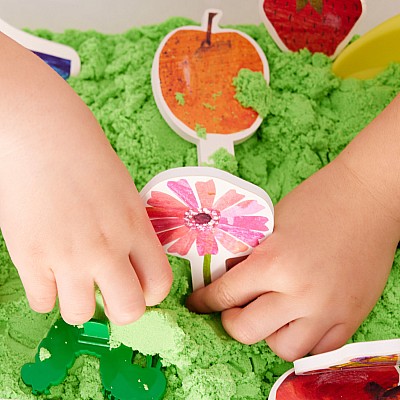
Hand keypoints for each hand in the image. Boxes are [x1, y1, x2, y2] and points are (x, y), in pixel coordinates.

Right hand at [0, 33, 171, 324]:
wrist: (42, 134)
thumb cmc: (86, 156)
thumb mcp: (124, 192)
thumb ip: (131, 230)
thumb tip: (129, 260)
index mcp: (135, 228)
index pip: (160, 284)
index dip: (151, 293)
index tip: (139, 287)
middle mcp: (107, 248)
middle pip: (129, 311)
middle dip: (122, 309)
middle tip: (109, 293)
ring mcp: (67, 256)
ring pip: (81, 314)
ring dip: (79, 301)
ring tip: (72, 278)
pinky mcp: (29, 257)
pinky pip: (42, 303)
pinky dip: (46, 292)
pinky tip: (46, 269)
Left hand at [187, 158, 399, 360]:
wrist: (368, 197)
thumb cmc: (319, 201)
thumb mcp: (271, 224)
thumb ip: (251, 256)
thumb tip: (229, 276)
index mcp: (275, 263)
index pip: (225, 294)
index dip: (205, 301)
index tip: (198, 303)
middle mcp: (301, 294)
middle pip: (247, 330)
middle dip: (231, 320)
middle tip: (231, 308)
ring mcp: (329, 309)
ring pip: (284, 348)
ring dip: (268, 334)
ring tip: (268, 314)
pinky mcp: (352, 316)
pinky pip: (320, 348)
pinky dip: (303, 339)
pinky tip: (297, 320)